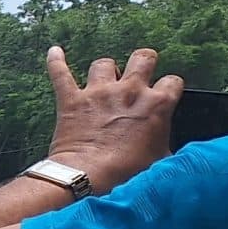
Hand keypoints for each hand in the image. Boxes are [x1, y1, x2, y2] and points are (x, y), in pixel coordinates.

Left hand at [44, 46, 183, 193]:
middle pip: (142, 57)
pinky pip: (60, 73)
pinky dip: (56, 61)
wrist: (89, 177)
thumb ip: (167, 142)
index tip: (164, 95)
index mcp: (157, 104)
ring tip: (104, 78)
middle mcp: (129, 91)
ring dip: (105, 70)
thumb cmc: (127, 173)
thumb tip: (173, 148)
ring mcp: (99, 93)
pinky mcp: (71, 100)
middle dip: (142, 62)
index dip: (169, 87)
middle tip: (139, 72)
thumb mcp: (161, 159)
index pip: (172, 81)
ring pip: (104, 63)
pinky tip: (55, 51)